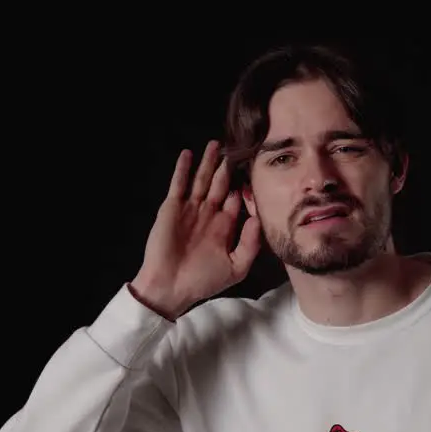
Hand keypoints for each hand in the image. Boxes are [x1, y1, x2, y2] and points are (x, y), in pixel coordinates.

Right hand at [131, 140, 260, 317]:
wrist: (171, 287)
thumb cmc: (204, 280)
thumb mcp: (237, 266)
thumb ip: (251, 243)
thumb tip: (259, 217)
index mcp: (224, 226)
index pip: (237, 199)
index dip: (245, 186)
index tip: (255, 170)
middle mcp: (209, 214)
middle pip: (221, 184)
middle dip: (227, 167)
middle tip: (236, 148)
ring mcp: (190, 209)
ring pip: (202, 179)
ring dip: (208, 162)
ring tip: (215, 144)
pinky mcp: (172, 208)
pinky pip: (179, 184)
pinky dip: (183, 169)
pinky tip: (188, 154)